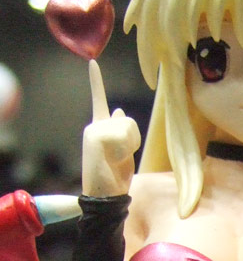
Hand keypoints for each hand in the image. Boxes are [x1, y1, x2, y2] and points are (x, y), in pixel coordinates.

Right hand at [82, 61, 140, 196]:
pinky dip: (127, 147)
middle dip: (132, 140)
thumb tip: (119, 110)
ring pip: (129, 127)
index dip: (96, 82)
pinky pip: (124, 131)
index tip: (92, 63)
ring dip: (131, 146)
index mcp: (97, 129)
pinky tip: (115, 160)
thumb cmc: (113, 178)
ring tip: (117, 160)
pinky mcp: (97, 136)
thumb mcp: (121, 153)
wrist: (103, 197)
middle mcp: (94, 126)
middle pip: (128, 121)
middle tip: (119, 159)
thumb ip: (120, 131)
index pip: (99, 101)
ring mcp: (95, 130)